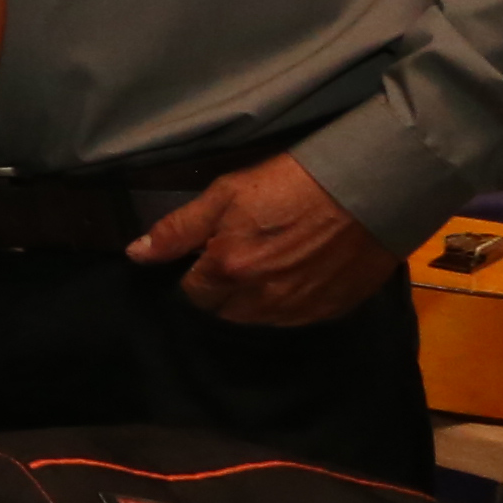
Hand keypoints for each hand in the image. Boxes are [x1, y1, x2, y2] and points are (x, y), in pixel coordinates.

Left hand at [128, 154, 408, 330]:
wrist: (366, 188)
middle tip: (238, 259)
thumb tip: (135, 255)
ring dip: (254, 301)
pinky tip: (298, 276)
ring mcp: (299, 309)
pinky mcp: (332, 310)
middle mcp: (260, 299)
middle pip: (225, 312)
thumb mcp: (225, 194)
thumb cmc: (289, 183)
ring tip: (268, 267)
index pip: (192, 294)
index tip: (207, 257)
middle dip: (222, 292)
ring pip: (260, 320)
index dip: (196, 275)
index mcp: (228, 270)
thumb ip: (177, 229)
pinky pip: (297, 319)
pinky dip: (290, 305)